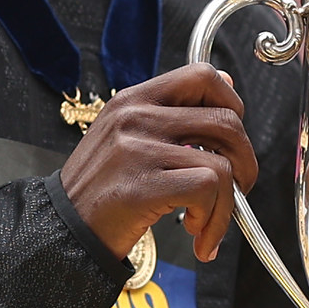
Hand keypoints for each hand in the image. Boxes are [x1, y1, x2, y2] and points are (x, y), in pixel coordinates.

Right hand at [59, 63, 258, 265]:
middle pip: (226, 122)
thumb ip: (174, 111)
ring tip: (206, 221)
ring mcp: (138, 150)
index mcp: (134, 99)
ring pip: (223, 165)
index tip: (232, 138)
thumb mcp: (128, 135)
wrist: (63, 229)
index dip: (232, 103)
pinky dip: (215, 219)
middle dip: (245, 162)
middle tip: (237, 188)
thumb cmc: (102, 187)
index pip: (202, 76)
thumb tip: (226, 81)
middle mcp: (136, 117)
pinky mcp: (143, 186)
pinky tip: (196, 232)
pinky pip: (208, 190)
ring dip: (228, 204)